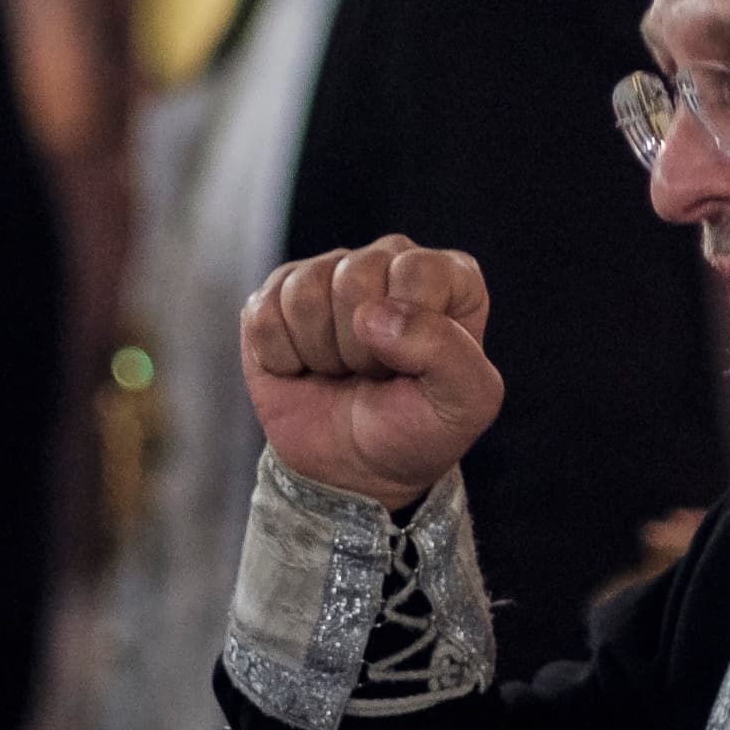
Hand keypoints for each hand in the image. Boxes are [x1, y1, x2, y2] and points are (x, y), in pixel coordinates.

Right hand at [240, 237, 503, 509]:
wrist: (356, 469)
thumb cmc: (419, 429)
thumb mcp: (466, 404)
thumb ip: (447, 352)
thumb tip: (373, 315)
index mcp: (447, 275)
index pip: (418, 272)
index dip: (409, 334)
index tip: (414, 368)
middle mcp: (388, 260)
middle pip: (355, 275)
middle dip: (360, 347)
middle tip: (374, 374)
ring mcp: (327, 272)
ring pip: (305, 293)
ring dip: (321, 353)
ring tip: (342, 370)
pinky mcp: (275, 296)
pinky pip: (263, 315)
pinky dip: (282, 358)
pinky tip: (305, 369)